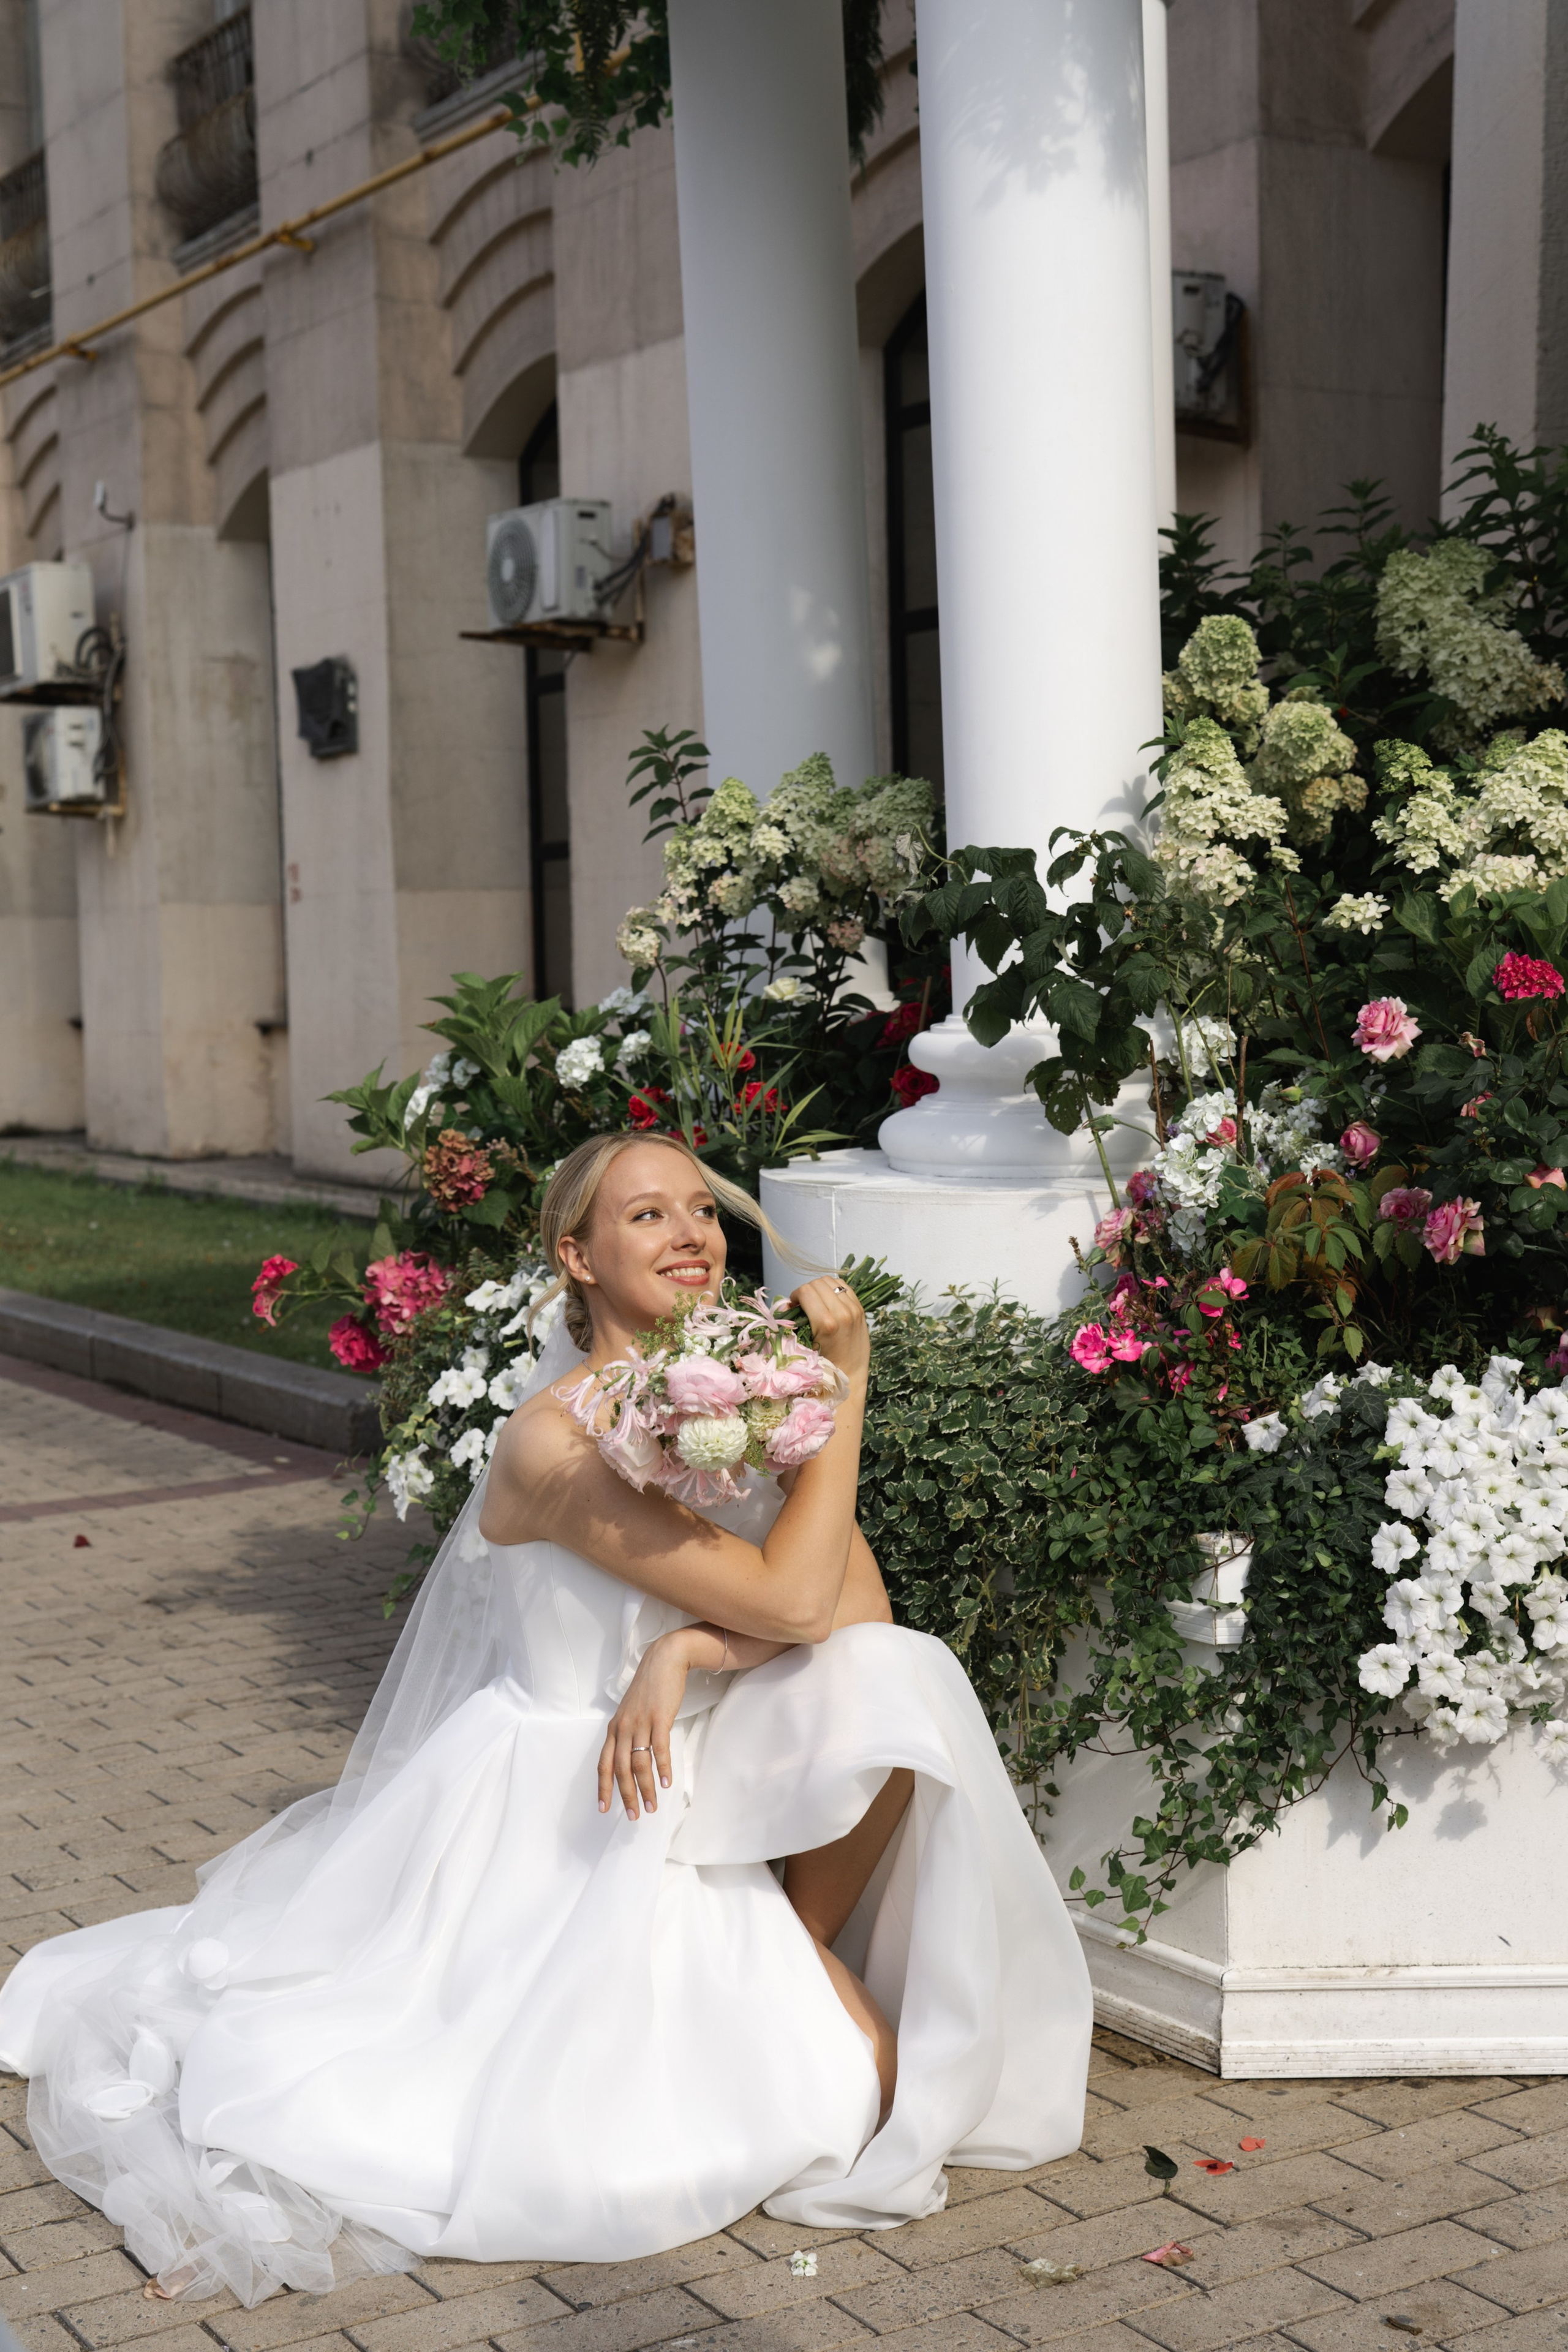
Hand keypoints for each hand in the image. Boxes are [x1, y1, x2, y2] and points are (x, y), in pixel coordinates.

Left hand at [597, 1630, 693, 1820]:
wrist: (664, 1660)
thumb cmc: (648, 1689)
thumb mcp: (630, 1712)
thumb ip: (627, 1734)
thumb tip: (628, 1760)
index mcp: (614, 1729)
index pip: (603, 1764)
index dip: (603, 1788)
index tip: (604, 1809)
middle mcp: (623, 1727)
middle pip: (620, 1769)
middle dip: (626, 1795)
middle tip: (633, 1816)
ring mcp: (641, 1722)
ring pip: (639, 1763)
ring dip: (645, 1788)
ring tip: (652, 1806)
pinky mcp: (659, 1717)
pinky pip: (659, 1748)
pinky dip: (662, 1767)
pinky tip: (666, 1783)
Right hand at [791, 1275, 869, 1382]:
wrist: (850, 1375)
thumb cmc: (825, 1365)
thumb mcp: (806, 1344)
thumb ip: (795, 1321)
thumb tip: (787, 1305)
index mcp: (827, 1322)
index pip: (806, 1291)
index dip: (795, 1295)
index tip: (793, 1305)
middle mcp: (842, 1312)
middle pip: (817, 1283)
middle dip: (806, 1291)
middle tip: (803, 1304)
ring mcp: (854, 1309)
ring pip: (832, 1282)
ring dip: (820, 1288)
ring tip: (816, 1301)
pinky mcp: (860, 1309)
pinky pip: (845, 1287)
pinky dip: (834, 1290)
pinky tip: (829, 1301)